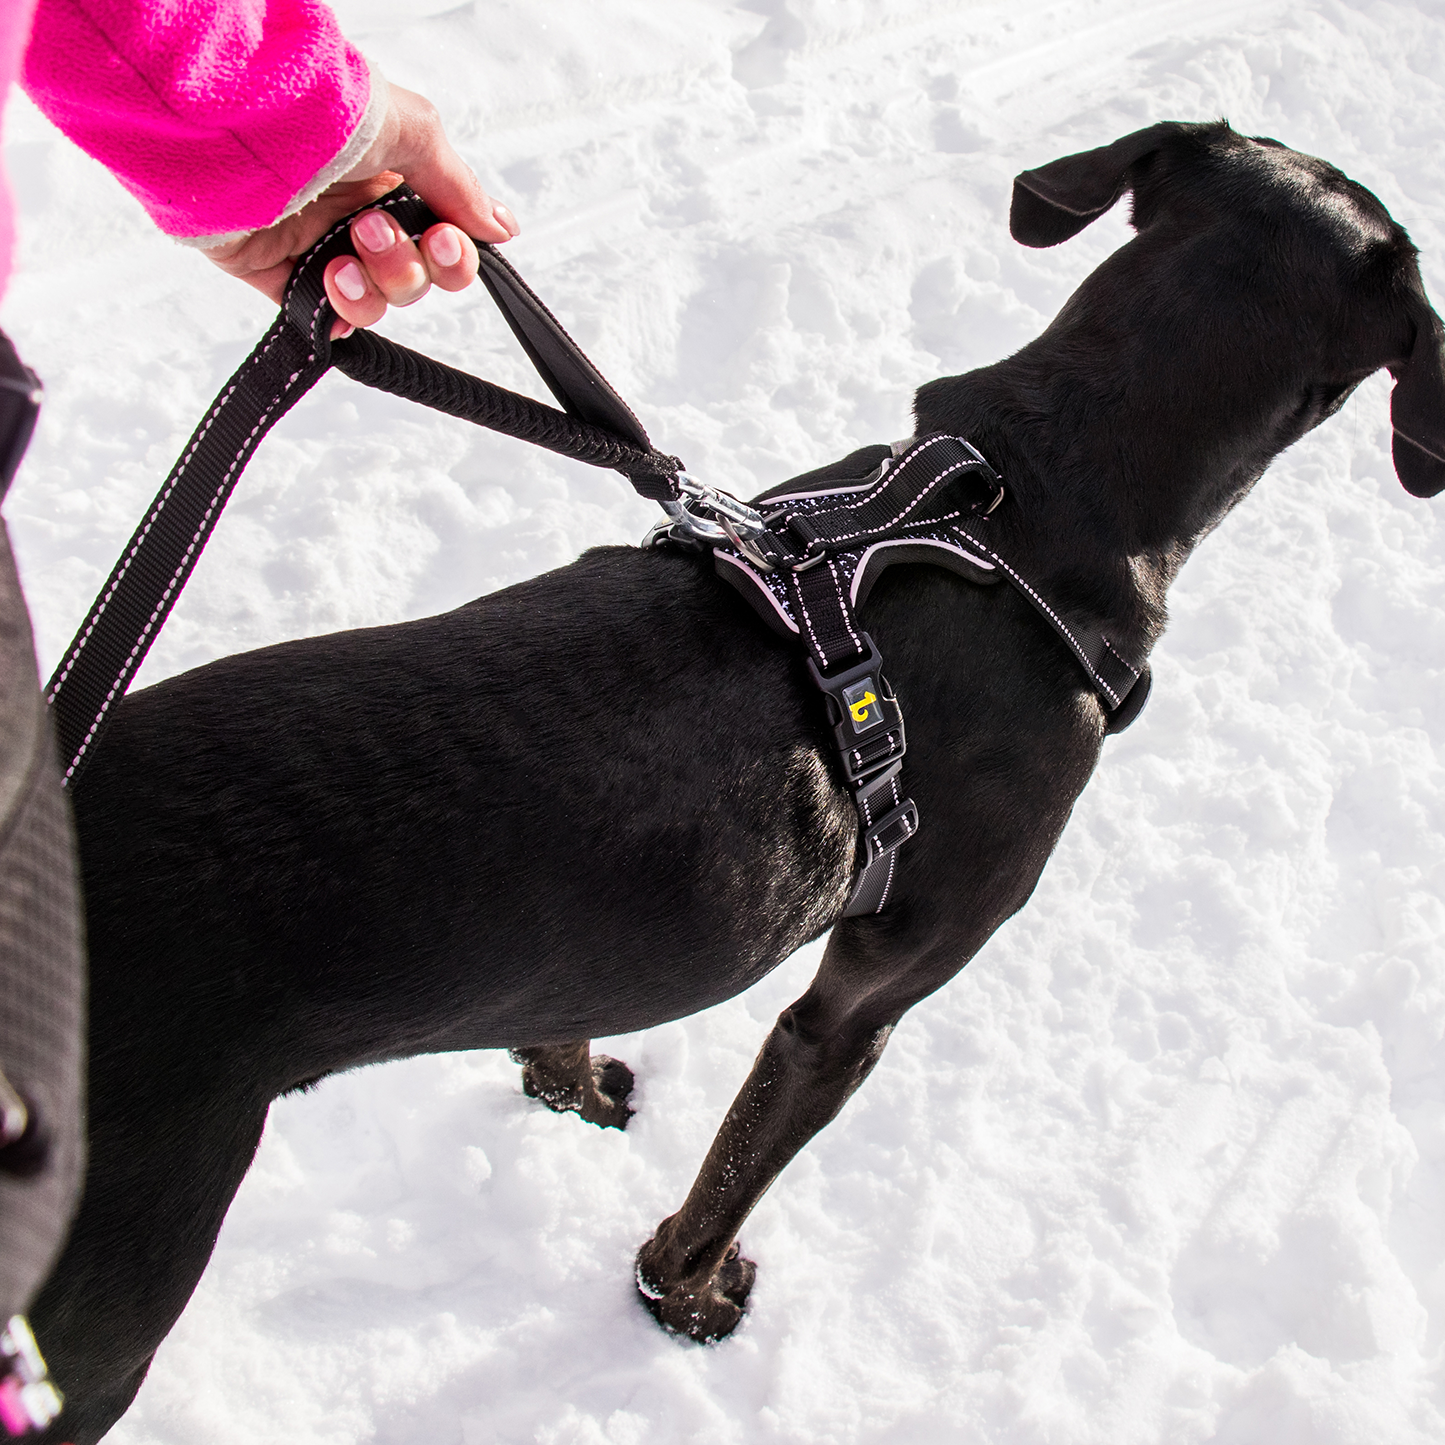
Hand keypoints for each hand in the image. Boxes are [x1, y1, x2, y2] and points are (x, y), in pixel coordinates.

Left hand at [202, 83, 517, 336]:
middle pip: (416, 281)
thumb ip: (460, 188)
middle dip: (402, 265)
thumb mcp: (412, 131)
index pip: (447, 244)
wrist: (236, 130)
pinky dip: (335, 312)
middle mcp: (362, 217)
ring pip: (378, 304)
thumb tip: (502, 230)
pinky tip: (325, 281)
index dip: (454, 257)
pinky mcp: (284, 277)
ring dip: (370, 286)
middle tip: (369, 230)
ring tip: (338, 258)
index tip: (442, 241)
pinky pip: (329, 321)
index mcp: (396, 184)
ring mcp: (323, 248)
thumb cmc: (321, 114)